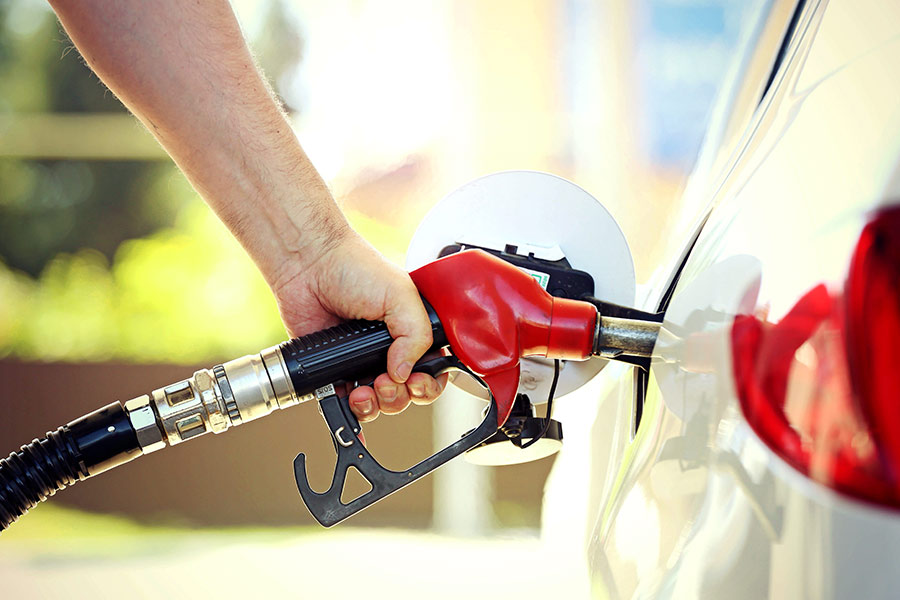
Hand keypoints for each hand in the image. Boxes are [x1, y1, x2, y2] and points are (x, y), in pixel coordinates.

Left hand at [271, 232, 447, 421]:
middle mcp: (391, 349)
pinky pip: (347, 401)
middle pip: (407, 393)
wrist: (310, 266)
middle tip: (385, 381)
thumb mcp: (401, 295)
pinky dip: (350, 408)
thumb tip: (403, 372)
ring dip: (377, 404)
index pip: (434, 370)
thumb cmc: (355, 268)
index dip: (428, 383)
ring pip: (380, 402)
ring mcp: (362, 361)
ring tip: (364, 389)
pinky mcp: (334, 370)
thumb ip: (417, 335)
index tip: (416, 380)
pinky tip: (349, 395)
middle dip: (399, 396)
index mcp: (413, 332)